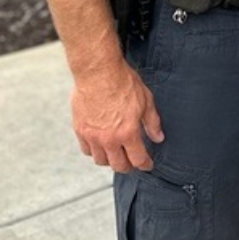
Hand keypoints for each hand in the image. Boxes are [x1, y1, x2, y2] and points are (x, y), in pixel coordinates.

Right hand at [71, 59, 163, 173]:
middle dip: (128, 167)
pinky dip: (94, 152)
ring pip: (101, 160)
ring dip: (110, 160)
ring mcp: (92, 136)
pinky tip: (101, 146)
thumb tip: (158, 138)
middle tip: (133, 163)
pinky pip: (86, 150)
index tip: (148, 165)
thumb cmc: (123, 82)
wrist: (98, 72)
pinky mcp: (80, 130)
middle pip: (118, 165)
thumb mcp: (146, 100)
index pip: (137, 159)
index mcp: (128, 132)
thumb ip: (152, 122)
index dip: (145, 164)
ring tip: (117, 154)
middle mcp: (109, 139)